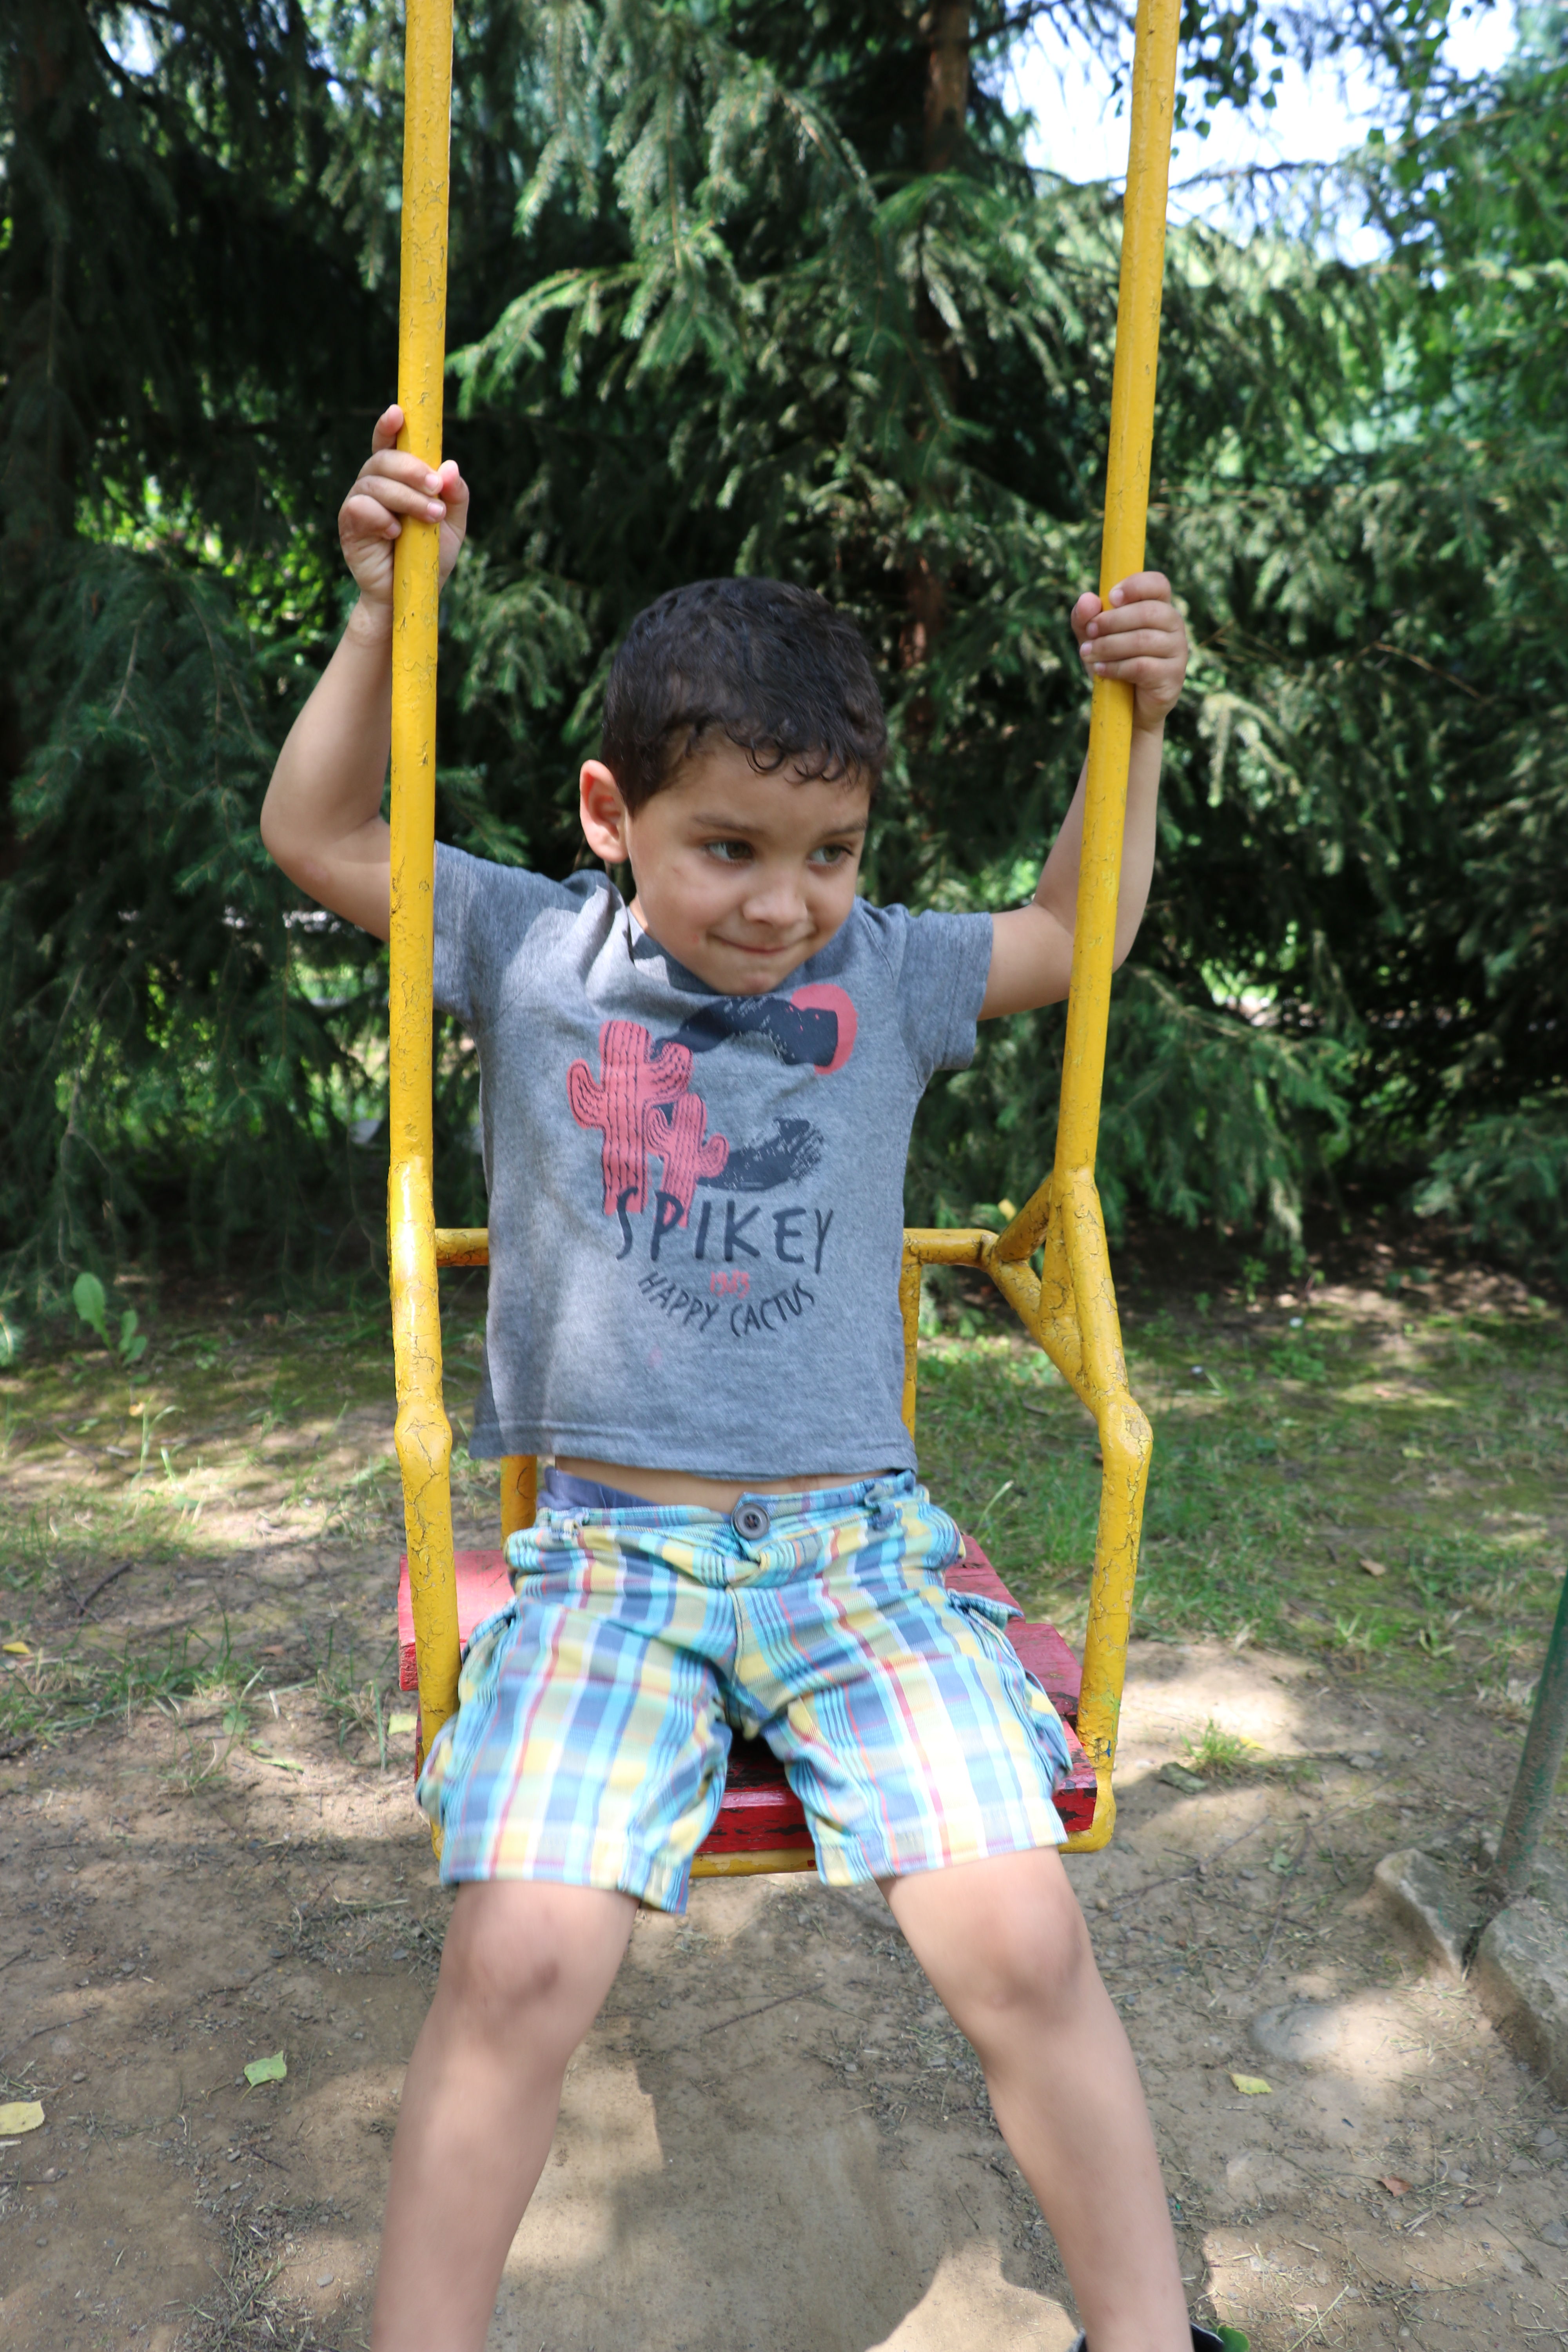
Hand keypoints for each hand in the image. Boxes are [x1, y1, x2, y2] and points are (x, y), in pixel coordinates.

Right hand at [338, 404, 470, 612]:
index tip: (399, 413)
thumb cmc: (430, 557)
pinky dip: (381, 516)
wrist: (413, 595)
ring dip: (406, 497)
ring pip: (374, 482)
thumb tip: (449, 466)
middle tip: (435, 488)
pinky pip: (360, 507)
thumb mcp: (453, 525)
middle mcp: (374, 485)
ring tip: (431, 517)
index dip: (389, 426)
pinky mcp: (349, 526)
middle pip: (383, 459)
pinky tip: (396, 532)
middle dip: (411, 469)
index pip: (389, 445)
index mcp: (397, 479)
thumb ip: (455, 496)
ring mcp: (359, 504)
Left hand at [1071, 570, 1187, 731]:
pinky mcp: (1173, 676)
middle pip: (1148, 612)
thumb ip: (1085, 619)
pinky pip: (1143, 666)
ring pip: (1143, 639)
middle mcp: (1174, 625)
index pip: (1158, 584)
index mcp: (1158, 607)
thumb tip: (1087, 600)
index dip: (1136, 585)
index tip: (1111, 597)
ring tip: (1088, 654)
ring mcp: (1178, 651)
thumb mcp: (1093, 639)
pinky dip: (1116, 667)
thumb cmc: (1113, 664)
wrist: (1126, 709)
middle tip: (1090, 632)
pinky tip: (1100, 670)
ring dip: (1110, 645)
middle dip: (1113, 621)